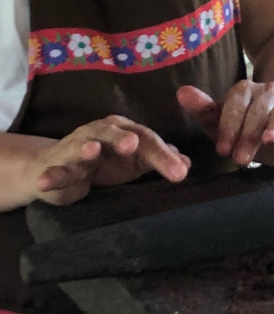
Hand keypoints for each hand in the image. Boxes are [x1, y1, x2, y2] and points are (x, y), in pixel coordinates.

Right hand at [33, 115, 189, 205]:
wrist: (61, 168)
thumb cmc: (106, 162)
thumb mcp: (137, 162)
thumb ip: (160, 160)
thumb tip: (187, 163)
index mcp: (125, 130)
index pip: (148, 140)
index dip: (164, 155)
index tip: (180, 173)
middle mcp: (100, 133)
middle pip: (115, 134)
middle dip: (123, 139)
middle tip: (134, 145)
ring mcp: (76, 147)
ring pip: (82, 145)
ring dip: (86, 148)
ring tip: (92, 150)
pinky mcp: (57, 165)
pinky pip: (55, 171)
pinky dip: (50, 176)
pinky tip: (44, 182)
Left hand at [177, 82, 273, 167]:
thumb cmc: (250, 127)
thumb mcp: (225, 122)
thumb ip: (205, 110)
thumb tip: (181, 92)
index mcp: (245, 90)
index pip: (235, 104)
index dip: (228, 126)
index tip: (222, 149)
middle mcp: (269, 92)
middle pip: (257, 112)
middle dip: (247, 135)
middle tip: (239, 159)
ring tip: (269, 140)